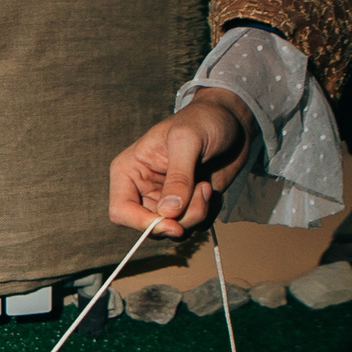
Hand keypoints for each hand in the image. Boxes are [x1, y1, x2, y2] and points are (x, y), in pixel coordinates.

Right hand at [107, 89, 253, 237]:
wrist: (230, 121)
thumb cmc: (203, 121)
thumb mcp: (187, 141)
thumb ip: (178, 177)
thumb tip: (169, 213)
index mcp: (128, 172)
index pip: (121, 211)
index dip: (143, 224)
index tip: (174, 225)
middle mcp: (142, 190)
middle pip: (151, 226)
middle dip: (180, 218)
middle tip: (203, 191)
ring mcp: (165, 200)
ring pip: (174, 230)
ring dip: (197, 213)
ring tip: (206, 186)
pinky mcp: (187, 206)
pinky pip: (194, 226)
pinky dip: (208, 212)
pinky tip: (210, 189)